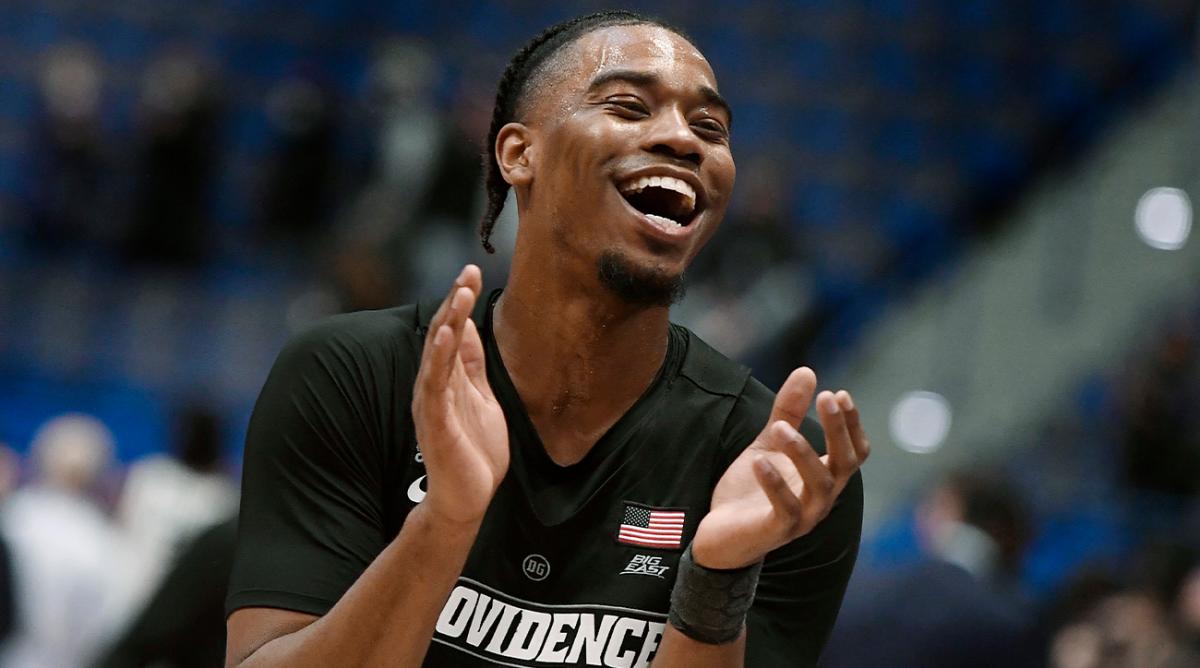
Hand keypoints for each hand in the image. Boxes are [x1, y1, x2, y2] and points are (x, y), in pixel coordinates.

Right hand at [411, 265, 508, 526]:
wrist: (468, 499)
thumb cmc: (474, 451)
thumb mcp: (480, 397)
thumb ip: (471, 365)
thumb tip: (466, 326)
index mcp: (448, 379)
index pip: (452, 331)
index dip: (461, 301)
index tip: (472, 271)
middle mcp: (435, 386)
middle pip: (441, 335)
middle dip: (454, 302)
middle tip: (467, 271)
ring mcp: (433, 404)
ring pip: (436, 355)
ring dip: (447, 323)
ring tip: (459, 295)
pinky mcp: (436, 423)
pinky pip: (435, 385)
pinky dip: (439, 359)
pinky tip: (446, 336)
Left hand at [692, 368, 868, 568]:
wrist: (720, 535)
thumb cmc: (751, 490)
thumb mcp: (768, 444)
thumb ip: (788, 412)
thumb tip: (808, 371)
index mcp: (824, 478)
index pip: (854, 452)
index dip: (851, 424)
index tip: (840, 393)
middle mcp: (821, 499)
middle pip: (844, 464)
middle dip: (838, 430)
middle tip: (827, 397)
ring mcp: (803, 518)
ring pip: (819, 485)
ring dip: (803, 453)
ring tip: (782, 428)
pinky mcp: (777, 532)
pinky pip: (785, 509)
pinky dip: (774, 483)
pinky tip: (759, 461)